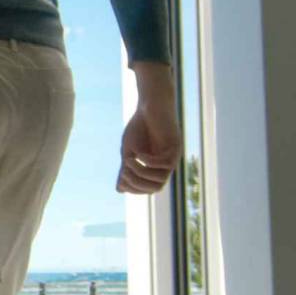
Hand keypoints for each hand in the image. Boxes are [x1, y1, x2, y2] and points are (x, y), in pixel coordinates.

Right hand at [117, 61, 181, 193]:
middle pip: (156, 187)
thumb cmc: (140, 126)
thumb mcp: (128, 150)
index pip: (149, 188)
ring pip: (161, 179)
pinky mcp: (176, 146)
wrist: (150, 105)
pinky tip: (138, 154)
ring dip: (142, 173)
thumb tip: (120, 190)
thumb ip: (126, 169)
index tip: (121, 180)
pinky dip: (149, 162)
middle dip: (138, 184)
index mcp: (157, 167)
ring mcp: (172, 156)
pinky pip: (164, 163)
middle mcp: (166, 164)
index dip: (135, 189)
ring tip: (129, 161)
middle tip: (124, 173)